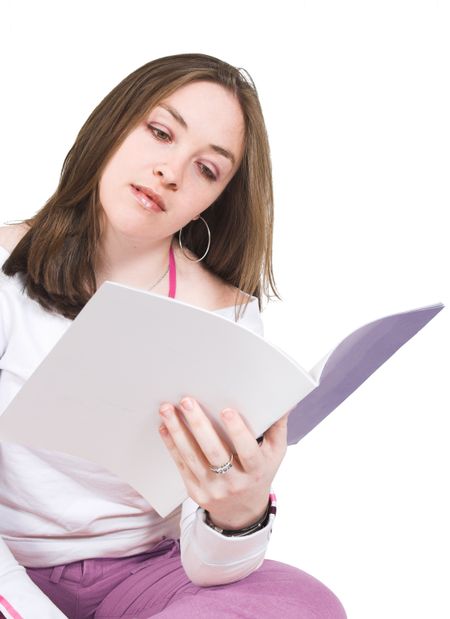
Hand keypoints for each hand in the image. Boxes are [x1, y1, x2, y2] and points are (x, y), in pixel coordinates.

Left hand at [158, 397, 287, 529]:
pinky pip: (182, 466)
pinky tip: (164, 427)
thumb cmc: (260, 472)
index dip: (237, 431)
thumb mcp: (275, 453)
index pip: (247, 451)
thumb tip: (285, 399)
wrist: (242, 512)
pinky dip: (171, 445)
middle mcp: (234, 482)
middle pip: (214, 452)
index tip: (226, 409)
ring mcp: (213, 489)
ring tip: (167, 409)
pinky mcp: (195, 492)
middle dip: (199, 425)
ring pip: (192, 458)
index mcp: (256, 470)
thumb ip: (277, 426)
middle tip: (187, 401)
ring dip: (178, 431)